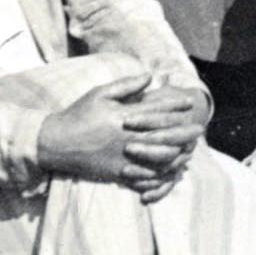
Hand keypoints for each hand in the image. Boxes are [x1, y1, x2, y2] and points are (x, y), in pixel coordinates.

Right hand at [36, 74, 206, 193]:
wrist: (56, 143)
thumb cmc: (78, 115)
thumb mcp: (100, 94)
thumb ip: (126, 86)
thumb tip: (149, 76)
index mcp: (123, 117)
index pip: (156, 110)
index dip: (175, 106)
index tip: (189, 103)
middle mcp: (127, 139)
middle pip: (163, 136)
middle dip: (183, 132)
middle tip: (198, 129)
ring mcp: (123, 158)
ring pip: (157, 159)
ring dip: (176, 154)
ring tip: (188, 150)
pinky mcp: (118, 173)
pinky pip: (144, 177)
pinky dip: (159, 175)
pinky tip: (169, 171)